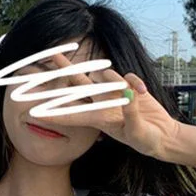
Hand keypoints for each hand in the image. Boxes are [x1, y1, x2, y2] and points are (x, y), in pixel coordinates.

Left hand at [23, 51, 180, 159]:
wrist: (161, 136)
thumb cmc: (147, 140)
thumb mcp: (139, 131)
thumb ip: (132, 112)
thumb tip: (127, 92)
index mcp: (100, 119)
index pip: (73, 114)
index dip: (54, 112)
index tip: (34, 111)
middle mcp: (102, 105)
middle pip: (78, 83)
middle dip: (62, 69)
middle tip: (48, 55)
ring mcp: (113, 94)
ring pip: (103, 75)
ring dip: (107, 77)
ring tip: (119, 86)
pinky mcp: (128, 87)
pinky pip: (127, 77)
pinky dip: (134, 82)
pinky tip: (143, 91)